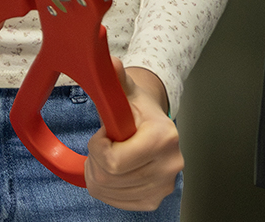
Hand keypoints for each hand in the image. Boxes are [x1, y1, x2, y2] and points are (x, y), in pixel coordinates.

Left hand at [84, 60, 181, 211]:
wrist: (151, 122)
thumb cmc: (135, 107)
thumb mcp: (124, 89)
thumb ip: (114, 77)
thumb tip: (109, 62)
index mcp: (163, 137)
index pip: (113, 161)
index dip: (97, 147)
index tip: (103, 133)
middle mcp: (170, 164)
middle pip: (110, 177)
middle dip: (95, 160)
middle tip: (102, 144)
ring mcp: (165, 185)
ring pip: (109, 191)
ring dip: (98, 174)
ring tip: (107, 155)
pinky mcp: (155, 199)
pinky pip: (117, 202)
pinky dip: (106, 188)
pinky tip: (111, 171)